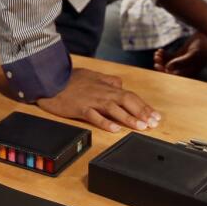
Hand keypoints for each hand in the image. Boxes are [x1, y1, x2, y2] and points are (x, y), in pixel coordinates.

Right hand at [36, 67, 160, 132]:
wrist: (50, 79)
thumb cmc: (71, 79)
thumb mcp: (93, 75)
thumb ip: (108, 80)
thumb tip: (120, 84)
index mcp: (107, 87)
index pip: (130, 96)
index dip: (144, 106)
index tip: (155, 115)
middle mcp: (102, 93)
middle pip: (127, 101)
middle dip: (142, 112)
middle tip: (154, 123)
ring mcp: (91, 100)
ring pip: (114, 109)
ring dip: (129, 118)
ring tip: (141, 127)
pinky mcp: (79, 108)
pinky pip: (94, 116)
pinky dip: (105, 122)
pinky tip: (115, 129)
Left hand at [155, 32, 206, 76]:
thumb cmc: (204, 46)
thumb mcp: (193, 54)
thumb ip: (181, 62)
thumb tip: (168, 68)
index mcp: (189, 72)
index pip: (174, 77)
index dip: (164, 73)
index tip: (158, 66)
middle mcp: (185, 69)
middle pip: (170, 71)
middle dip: (161, 66)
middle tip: (156, 60)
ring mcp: (182, 62)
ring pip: (168, 64)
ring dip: (161, 60)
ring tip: (157, 54)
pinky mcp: (181, 55)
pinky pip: (170, 57)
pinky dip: (164, 55)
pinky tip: (160, 50)